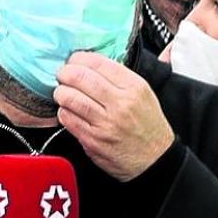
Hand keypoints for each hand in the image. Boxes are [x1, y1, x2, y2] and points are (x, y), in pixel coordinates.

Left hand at [54, 52, 175, 181]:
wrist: (155, 158)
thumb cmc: (148, 125)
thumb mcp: (145, 95)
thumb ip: (121, 78)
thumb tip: (91, 64)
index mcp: (135, 87)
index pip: (98, 63)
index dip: (79, 59)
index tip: (74, 61)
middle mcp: (120, 103)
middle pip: (79, 77)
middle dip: (65, 73)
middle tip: (64, 75)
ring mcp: (105, 122)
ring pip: (69, 97)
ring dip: (61, 93)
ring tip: (64, 93)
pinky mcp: (92, 139)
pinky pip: (67, 118)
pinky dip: (64, 112)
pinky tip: (70, 111)